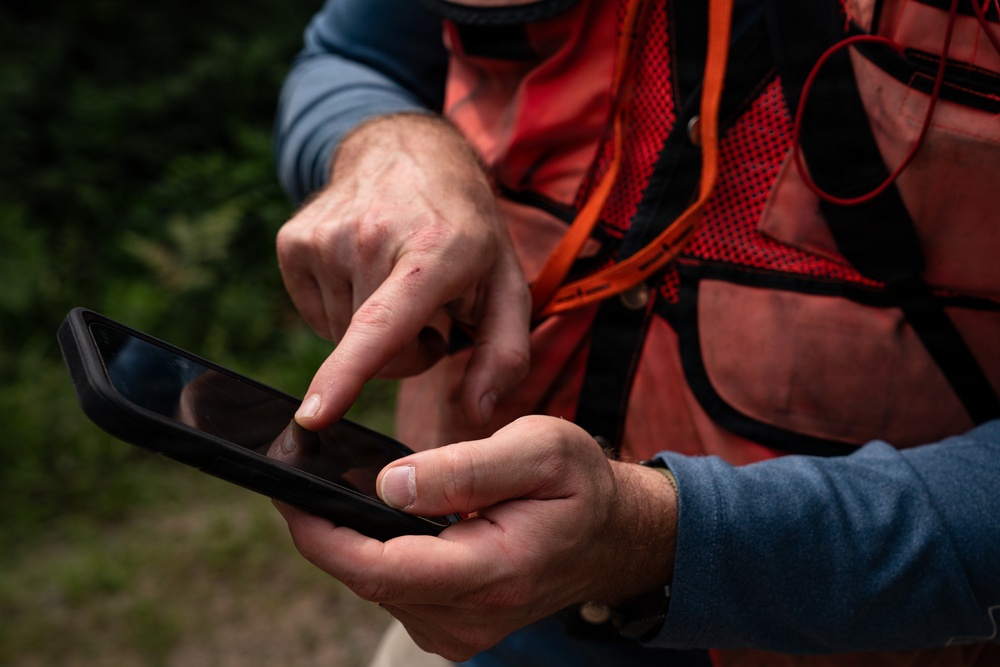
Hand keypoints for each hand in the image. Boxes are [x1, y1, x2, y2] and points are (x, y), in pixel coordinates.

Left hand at [272, 416, 677, 660]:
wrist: (611, 535)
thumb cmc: (578, 484)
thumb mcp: (539, 450)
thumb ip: (464, 469)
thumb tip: (388, 485)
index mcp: (494, 571)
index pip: (381, 569)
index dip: (323, 535)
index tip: (287, 494)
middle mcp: (471, 617)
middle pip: (368, 580)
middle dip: (327, 530)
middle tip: (301, 477)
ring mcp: (461, 630)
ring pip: (376, 587)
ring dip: (351, 541)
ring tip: (340, 491)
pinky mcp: (452, 626)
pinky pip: (395, 591)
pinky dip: (376, 554)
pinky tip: (382, 520)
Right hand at [277, 114, 530, 429]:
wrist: (409, 154)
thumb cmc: (466, 232)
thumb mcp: (506, 285)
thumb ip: (505, 355)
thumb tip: (478, 412)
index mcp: (434, 251)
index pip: (383, 323)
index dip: (348, 372)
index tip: (314, 413)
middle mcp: (370, 237)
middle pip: (371, 352)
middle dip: (403, 352)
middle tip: (428, 311)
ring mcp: (324, 236)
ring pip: (340, 338)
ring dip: (371, 332)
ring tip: (397, 286)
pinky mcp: (293, 241)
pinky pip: (316, 315)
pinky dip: (342, 311)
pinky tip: (365, 276)